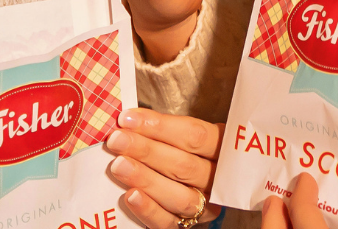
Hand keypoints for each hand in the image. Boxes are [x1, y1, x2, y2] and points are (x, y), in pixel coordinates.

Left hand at [103, 109, 218, 227]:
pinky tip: (131, 196)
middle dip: (147, 151)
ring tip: (119, 166)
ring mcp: (206, 206)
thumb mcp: (179, 137)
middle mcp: (217, 179)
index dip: (160, 126)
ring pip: (181, 197)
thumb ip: (159, 132)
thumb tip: (125, 121)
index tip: (127, 118)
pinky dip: (150, 210)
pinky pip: (170, 223)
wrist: (184, 186)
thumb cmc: (178, 152)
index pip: (194, 135)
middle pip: (185, 165)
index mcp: (220, 149)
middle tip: (117, 140)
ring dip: (147, 179)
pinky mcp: (189, 226)